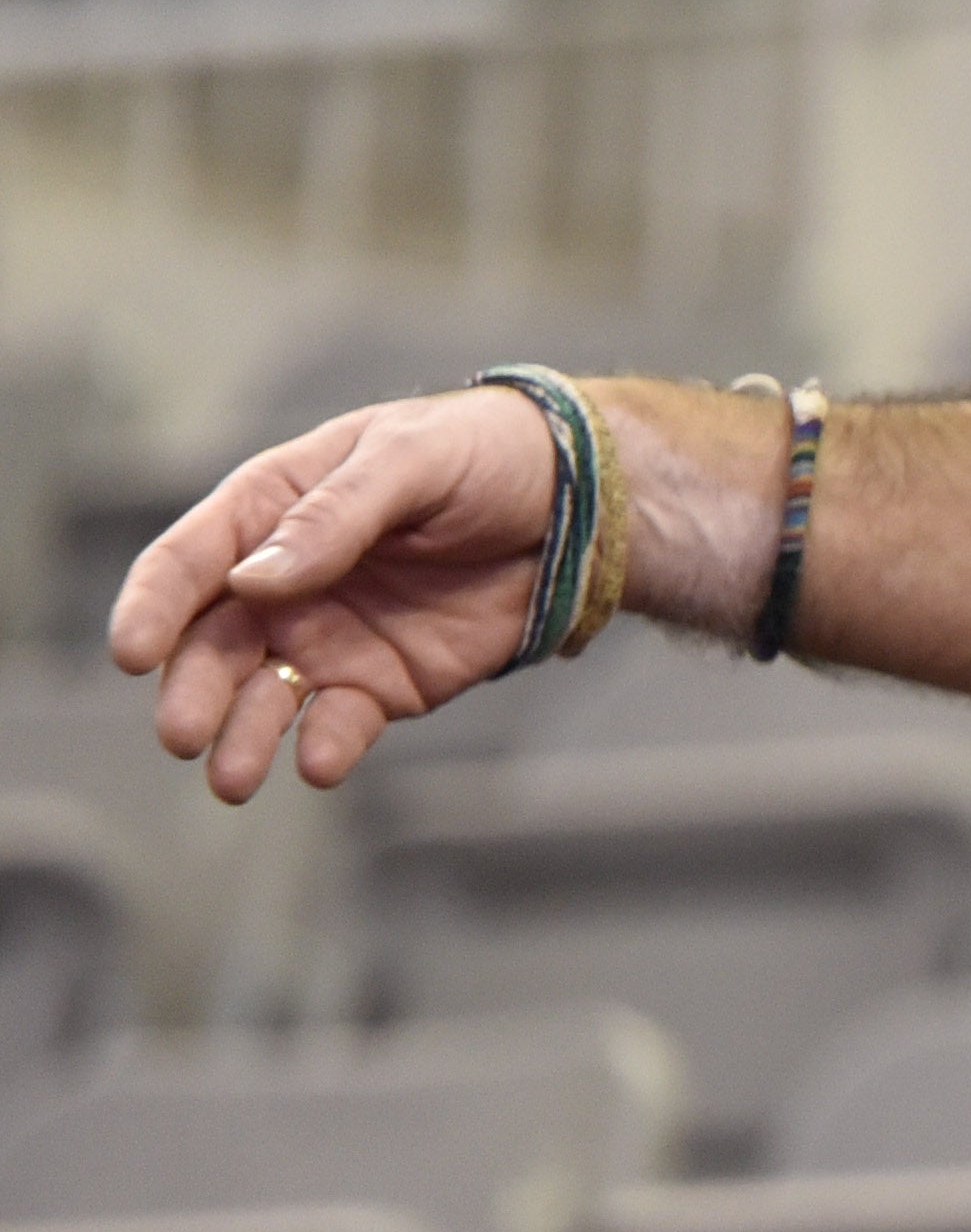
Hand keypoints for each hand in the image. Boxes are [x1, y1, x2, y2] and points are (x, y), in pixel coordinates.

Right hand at [107, 389, 564, 800]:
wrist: (578, 503)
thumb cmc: (482, 455)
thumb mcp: (410, 459)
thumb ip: (335, 516)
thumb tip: (256, 580)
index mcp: (271, 512)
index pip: (189, 562)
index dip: (153, 605)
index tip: (131, 651)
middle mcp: (283, 585)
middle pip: (212, 644)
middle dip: (191, 690)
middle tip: (183, 732)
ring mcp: (327, 640)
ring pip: (262, 698)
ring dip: (242, 737)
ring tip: (233, 776)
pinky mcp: (381, 685)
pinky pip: (337, 724)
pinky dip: (324, 746)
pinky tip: (320, 762)